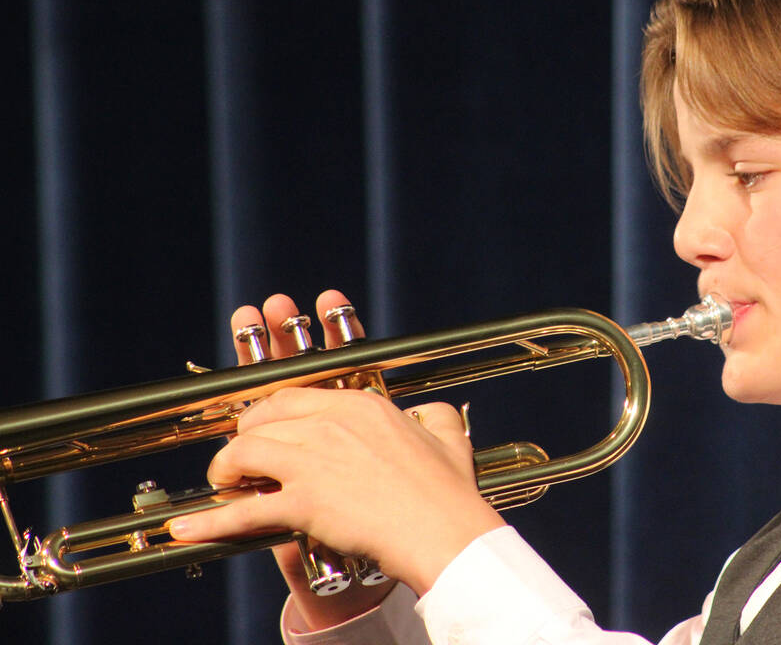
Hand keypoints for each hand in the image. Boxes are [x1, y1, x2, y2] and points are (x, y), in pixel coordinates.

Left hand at [167, 290, 504, 628]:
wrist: (444, 530)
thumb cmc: (450, 489)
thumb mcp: (449, 435)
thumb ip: (434, 414)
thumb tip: (428, 413)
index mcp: (361, 405)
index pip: (292, 395)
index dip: (268, 412)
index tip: (262, 427)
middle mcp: (331, 423)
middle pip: (262, 419)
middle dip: (243, 437)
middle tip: (240, 459)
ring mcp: (313, 461)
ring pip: (244, 453)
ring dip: (224, 470)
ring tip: (222, 484)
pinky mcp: (303, 502)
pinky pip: (244, 511)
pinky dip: (210, 522)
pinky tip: (184, 530)